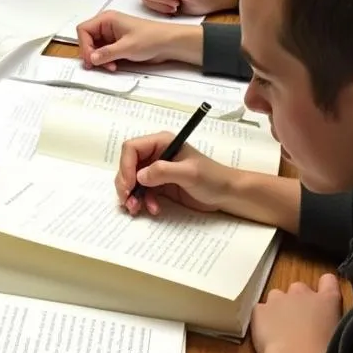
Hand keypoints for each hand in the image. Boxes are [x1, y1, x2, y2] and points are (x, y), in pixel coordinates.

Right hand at [77, 10, 201, 70]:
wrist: (169, 43)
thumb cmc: (151, 39)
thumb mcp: (127, 47)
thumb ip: (107, 53)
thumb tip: (91, 59)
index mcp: (107, 19)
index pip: (83, 30)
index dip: (84, 45)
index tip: (91, 59)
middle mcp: (106, 25)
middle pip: (87, 39)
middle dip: (91, 54)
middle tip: (98, 66)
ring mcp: (111, 35)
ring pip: (95, 48)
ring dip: (99, 59)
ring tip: (110, 67)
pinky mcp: (117, 44)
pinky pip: (103, 52)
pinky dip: (105, 60)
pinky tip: (113, 66)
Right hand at [115, 131, 233, 215]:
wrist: (227, 195)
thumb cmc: (212, 178)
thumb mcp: (189, 173)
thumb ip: (163, 171)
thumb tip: (139, 176)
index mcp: (161, 143)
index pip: (132, 148)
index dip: (126, 166)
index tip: (129, 185)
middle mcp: (155, 154)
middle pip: (128, 165)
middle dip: (125, 183)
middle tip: (127, 201)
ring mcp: (156, 170)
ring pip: (132, 180)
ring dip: (132, 195)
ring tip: (136, 209)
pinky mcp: (159, 185)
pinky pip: (142, 192)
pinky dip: (143, 201)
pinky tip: (153, 209)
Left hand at [250, 274, 341, 352]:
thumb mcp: (339, 337)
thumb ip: (332, 323)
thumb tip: (326, 324)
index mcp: (327, 300)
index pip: (329, 280)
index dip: (325, 289)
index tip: (323, 302)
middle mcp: (302, 293)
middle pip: (299, 289)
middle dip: (299, 302)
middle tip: (300, 325)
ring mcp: (278, 298)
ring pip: (278, 296)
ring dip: (280, 308)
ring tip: (282, 331)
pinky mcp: (259, 309)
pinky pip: (261, 309)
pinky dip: (263, 319)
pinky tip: (267, 335)